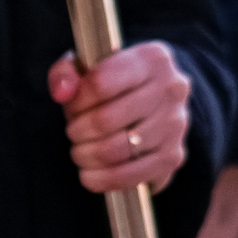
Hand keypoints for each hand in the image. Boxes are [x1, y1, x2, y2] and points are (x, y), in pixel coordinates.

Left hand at [50, 42, 190, 192]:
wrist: (157, 98)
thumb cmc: (115, 80)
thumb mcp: (88, 65)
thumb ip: (66, 72)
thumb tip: (61, 92)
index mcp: (152, 58)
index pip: (101, 83)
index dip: (76, 101)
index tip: (71, 107)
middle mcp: (172, 89)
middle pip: (107, 120)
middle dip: (78, 131)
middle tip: (72, 131)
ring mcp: (176, 124)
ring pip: (117, 150)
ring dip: (87, 155)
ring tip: (79, 151)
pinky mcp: (173, 156)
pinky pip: (132, 175)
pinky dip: (103, 179)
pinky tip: (89, 175)